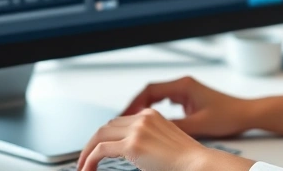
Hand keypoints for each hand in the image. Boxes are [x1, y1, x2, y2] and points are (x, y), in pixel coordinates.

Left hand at [75, 108, 253, 170]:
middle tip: (87, 157)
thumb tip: (135, 153)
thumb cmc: (188, 161)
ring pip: (100, 135)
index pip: (120, 121)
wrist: (199, 164)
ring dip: (88, 151)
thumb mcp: (165, 145)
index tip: (98, 147)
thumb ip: (148, 142)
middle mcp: (143, 118)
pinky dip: (90, 159)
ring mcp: (137, 130)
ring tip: (84, 166)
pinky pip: (101, 150)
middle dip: (94, 141)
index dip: (106, 135)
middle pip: (107, 126)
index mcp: (152, 116)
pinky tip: (87, 169)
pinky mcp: (133, 144)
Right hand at [121, 76, 252, 137]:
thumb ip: (175, 127)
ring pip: (157, 96)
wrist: (247, 113)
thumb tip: (153, 133)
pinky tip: (150, 122)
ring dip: (144, 108)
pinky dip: (155, 110)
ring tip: (131, 123)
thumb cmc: (229, 116)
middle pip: (150, 92)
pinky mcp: (190, 99)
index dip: (134, 103)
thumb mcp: (199, 124)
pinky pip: (165, 102)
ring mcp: (186, 91)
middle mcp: (183, 85)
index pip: (150, 91)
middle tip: (122, 121)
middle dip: (135, 106)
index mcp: (184, 86)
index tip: (123, 116)